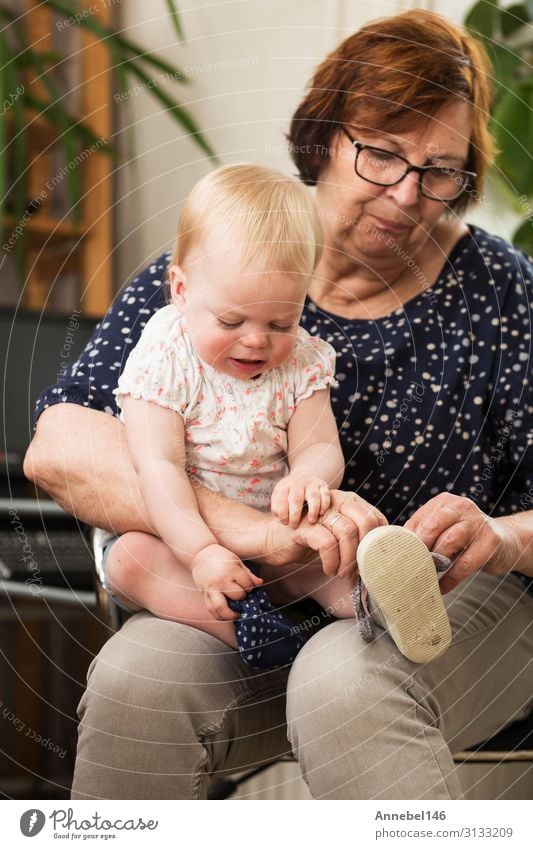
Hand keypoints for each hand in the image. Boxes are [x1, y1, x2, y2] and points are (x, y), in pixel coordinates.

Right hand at [191, 544, 262, 620]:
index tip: (247, 585)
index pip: (247, 585)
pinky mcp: (204, 594)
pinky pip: (211, 610)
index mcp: (230, 570)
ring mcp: (211, 589)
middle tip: (242, 595)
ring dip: (231, 615)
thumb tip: (260, 583)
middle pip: (238, 596)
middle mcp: (220, 581)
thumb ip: (248, 574)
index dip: (250, 586)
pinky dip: (219, 616)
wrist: (199, 554)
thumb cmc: (221, 556)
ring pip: (222, 608)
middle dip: (243, 597)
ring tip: (237, 614)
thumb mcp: (236, 561)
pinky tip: (226, 615)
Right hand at [264, 489, 387, 578]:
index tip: (375, 561)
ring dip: (349, 560)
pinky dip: (331, 561)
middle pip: (365, 521)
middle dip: (367, 551)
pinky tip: (328, 569)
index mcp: (347, 502)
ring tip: (343, 574)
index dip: (380, 541)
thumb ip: (356, 539)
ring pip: (348, 532)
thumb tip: (380, 560)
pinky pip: (327, 543)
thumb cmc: (308, 540)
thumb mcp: (336, 536)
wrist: (271, 539)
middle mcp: (335, 502)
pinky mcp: (304, 526)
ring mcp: (319, 513)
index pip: (375, 517)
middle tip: (360, 571)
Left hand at [271, 473, 330, 527]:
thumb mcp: (279, 496)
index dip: (282, 512)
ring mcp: (311, 483)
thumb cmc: (289, 493)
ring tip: (311, 521)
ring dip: (313, 510)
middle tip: (294, 526)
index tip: (285, 523)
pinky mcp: (323, 485)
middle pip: (296, 498)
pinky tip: (321, 513)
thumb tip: (279, 516)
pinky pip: (325, 494)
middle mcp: (298, 483)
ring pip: (313, 495)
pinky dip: (324, 504)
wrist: (303, 477)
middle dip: (295, 514)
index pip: (281, 499)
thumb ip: (276, 507)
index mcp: (285, 486)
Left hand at [404, 493, 521, 592]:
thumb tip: (393, 550)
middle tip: (411, 567)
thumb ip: (424, 535)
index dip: (406, 541)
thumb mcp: (445, 530)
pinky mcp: (491, 540)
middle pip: (433, 525)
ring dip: (436, 562)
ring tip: (426, 577)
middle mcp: (461, 506)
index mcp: (444, 502)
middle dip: (420, 548)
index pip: (419, 519)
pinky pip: (466, 562)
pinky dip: (451, 578)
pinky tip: (442, 588)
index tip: (397, 559)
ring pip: (450, 541)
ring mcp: (478, 521)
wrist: (506, 541)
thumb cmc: (466, 539)